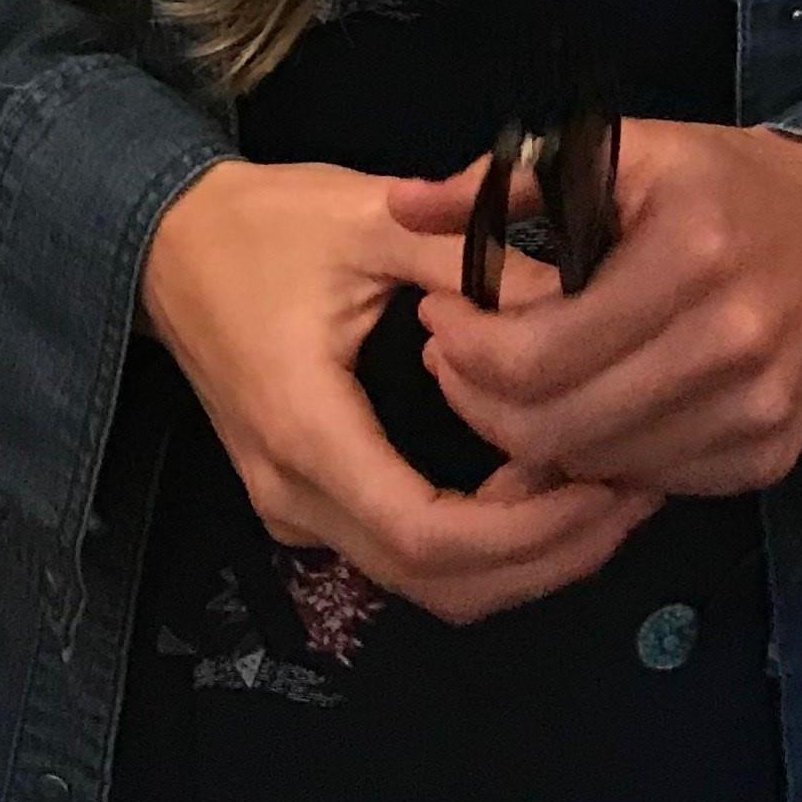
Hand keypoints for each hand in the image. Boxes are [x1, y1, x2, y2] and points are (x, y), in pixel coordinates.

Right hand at [138, 157, 656, 623]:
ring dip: (520, 554)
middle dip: (546, 554)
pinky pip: (405, 551)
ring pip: (425, 581)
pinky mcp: (308, 501)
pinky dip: (483, 539)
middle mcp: (296, 496)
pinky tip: (543, 480)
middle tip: (633, 492)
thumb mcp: (374, 219)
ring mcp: (295, 510)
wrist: (167, 243)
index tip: (607, 487)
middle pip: (437, 582)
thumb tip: (580, 299)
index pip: (428, 538)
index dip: (529, 534)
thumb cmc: (267, 224)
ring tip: (606, 486)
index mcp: (309, 432)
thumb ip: (473, 258)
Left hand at [414, 120, 801, 501]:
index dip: (465, 349)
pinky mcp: (771, 455)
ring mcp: (758, 410)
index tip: (441, 316)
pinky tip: (590, 406)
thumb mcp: (623, 150)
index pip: (535, 355)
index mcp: (691, 256)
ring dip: (537, 436)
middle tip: (458, 360)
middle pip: (555, 427)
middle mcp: (734, 342)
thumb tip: (399, 204)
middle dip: (481, 401)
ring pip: (596, 467)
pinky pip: (651, 482)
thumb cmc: (719, 183)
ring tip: (516, 383)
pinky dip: (605, 456)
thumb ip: (508, 179)